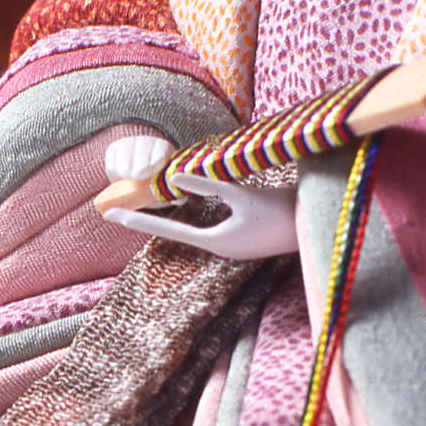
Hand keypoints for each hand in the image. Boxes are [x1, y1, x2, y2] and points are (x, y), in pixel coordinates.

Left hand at [103, 159, 300, 262]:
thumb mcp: (241, 194)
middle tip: (115, 211)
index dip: (140, 220)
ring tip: (144, 207)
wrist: (313, 224)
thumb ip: (208, 186)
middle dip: (149, 218)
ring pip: (192, 228)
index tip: (112, 216)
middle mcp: (221, 247)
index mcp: (217, 243)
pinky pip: (209, 226)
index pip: (168, 230)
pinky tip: (185, 206)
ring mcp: (232, 244)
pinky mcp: (244, 236)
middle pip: (175, 231)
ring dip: (170, 217)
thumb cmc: (280, 210)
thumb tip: (176, 177)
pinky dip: (192, 216)